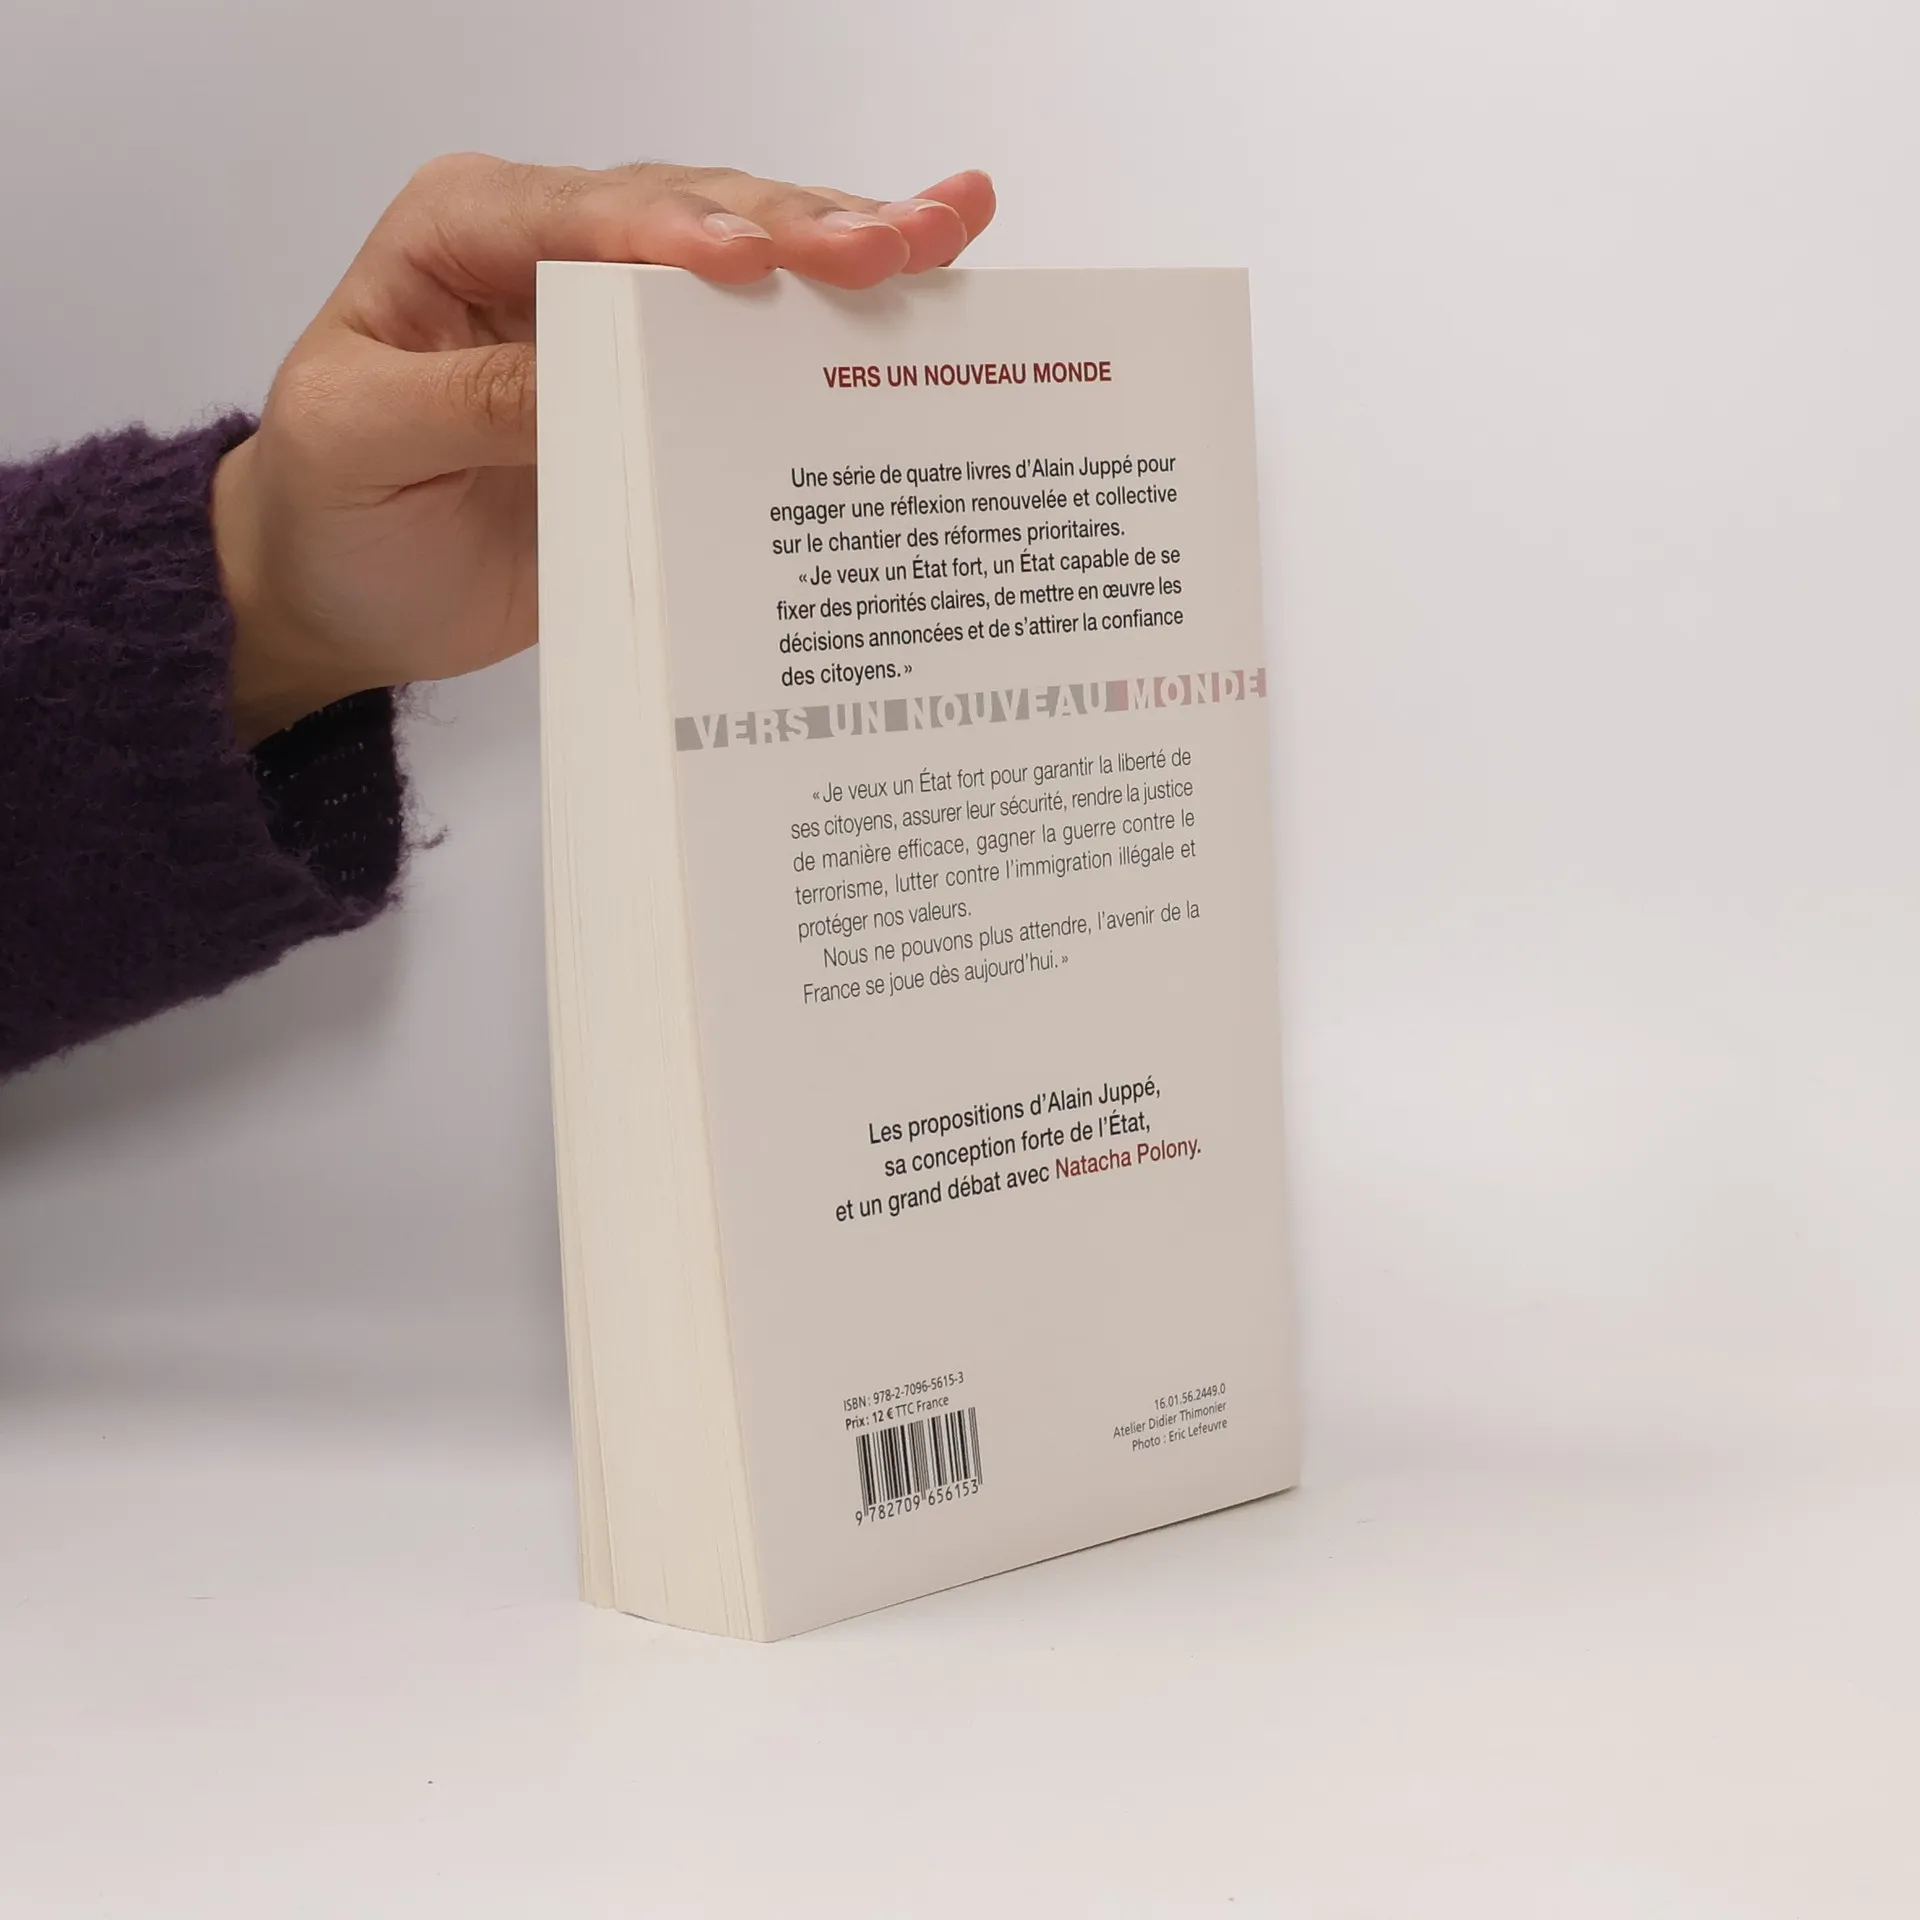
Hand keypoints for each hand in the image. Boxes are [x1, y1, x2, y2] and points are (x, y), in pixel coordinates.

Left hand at [212, 155, 995, 745]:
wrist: (343, 592)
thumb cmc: (331, 507)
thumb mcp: (365, 440)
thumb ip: (477, 399)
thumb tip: (594, 379)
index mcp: (467, 231)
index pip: (582, 217)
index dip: (675, 233)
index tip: (756, 261)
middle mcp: (557, 252)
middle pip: (693, 217)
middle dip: (800, 225)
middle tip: (900, 240)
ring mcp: (623, 319)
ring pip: (749, 261)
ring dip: (850, 246)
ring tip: (948, 231)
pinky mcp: (668, 391)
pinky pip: (758, 349)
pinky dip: (836, 322)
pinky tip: (925, 281)